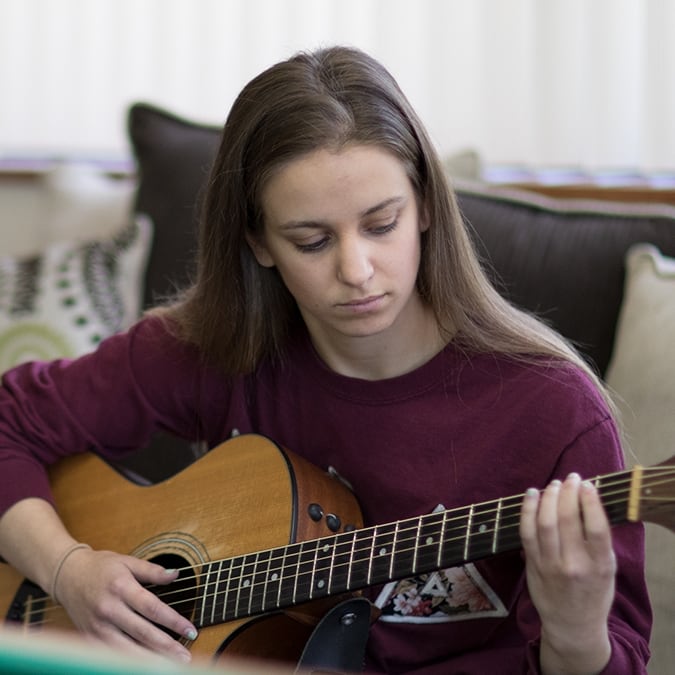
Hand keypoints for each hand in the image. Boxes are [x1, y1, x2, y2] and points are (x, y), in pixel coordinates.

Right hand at [55, 546, 197, 662]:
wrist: (68, 575)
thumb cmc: (101, 567)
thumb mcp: (127, 561)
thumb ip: (152, 570)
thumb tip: (176, 574)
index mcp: (121, 587)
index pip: (152, 608)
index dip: (173, 622)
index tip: (191, 631)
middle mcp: (108, 609)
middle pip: (142, 633)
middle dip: (166, 647)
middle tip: (185, 657)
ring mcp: (97, 627)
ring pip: (126, 650)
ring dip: (149, 661)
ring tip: (169, 667)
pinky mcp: (89, 638)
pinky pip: (110, 654)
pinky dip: (126, 662)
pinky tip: (144, 666)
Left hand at [520, 473, 615, 674]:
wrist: (572, 624)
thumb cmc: (593, 591)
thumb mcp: (607, 569)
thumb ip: (599, 540)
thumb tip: (588, 500)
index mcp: (599, 566)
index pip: (596, 528)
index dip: (590, 502)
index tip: (587, 484)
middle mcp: (574, 565)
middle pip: (567, 520)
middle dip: (568, 493)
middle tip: (571, 479)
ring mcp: (550, 565)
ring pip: (544, 523)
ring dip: (548, 497)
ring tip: (554, 484)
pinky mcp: (532, 564)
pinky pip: (526, 531)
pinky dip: (527, 509)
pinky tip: (531, 494)